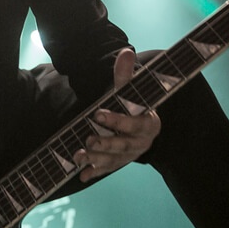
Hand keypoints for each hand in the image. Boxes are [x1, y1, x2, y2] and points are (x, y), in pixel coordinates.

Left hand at [76, 48, 161, 181]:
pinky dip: (94, 173)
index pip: (136, 124)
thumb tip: (125, 53)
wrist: (136, 124)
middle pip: (124, 146)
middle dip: (106, 143)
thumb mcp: (129, 91)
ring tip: (79, 156)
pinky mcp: (118, 164)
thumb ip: (126, 75)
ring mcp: (130, 156)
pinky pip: (106, 170)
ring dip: (96, 159)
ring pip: (114, 160)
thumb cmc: (132, 106)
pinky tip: (82, 175)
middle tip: (88, 139)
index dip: (118, 120)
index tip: (98, 114)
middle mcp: (141, 143)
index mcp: (149, 124)